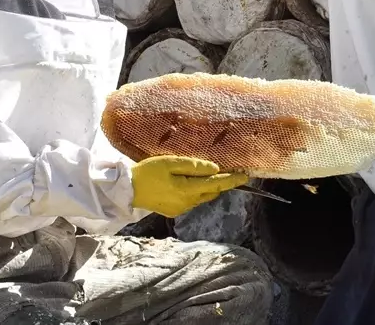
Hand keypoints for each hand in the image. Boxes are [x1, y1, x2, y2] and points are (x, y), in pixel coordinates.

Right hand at [130, 155, 248, 217]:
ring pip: (202, 197)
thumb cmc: (147, 172)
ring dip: (207, 187)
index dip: (232, 180)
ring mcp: (181, 209)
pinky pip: (192, 201)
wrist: (128, 190)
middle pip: (211, 192)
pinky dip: (196, 192)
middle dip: (221, 183)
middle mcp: (188, 202)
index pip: (216, 184)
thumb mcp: (170, 163)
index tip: (246, 176)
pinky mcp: (174, 211)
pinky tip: (188, 183)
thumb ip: (193, 166)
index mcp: (188, 190)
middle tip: (228, 171)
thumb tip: (214, 169)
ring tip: (207, 175)